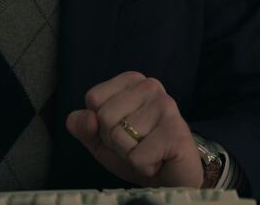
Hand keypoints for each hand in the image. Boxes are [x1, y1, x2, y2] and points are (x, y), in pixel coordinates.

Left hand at [66, 71, 201, 187]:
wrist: (172, 178)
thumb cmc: (136, 152)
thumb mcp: (99, 139)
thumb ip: (82, 125)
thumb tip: (87, 118)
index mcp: (130, 80)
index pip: (93, 99)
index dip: (100, 124)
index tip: (121, 131)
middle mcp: (150, 86)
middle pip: (105, 117)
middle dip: (114, 141)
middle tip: (136, 145)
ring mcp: (166, 106)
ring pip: (119, 137)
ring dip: (129, 155)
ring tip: (149, 152)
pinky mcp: (176, 132)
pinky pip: (137, 156)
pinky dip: (143, 167)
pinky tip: (159, 160)